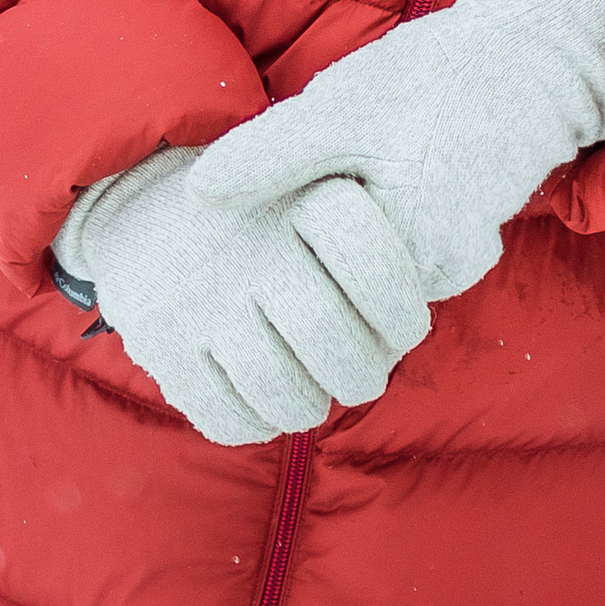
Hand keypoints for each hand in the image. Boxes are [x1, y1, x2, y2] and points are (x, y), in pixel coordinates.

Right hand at [53, 145, 431, 447]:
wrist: (139, 208)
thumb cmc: (266, 210)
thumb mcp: (319, 181)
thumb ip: (383, 221)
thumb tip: (465, 257)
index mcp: (295, 193)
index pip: (369, 254)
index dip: (400, 310)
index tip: (406, 329)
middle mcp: (244, 240)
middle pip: (327, 335)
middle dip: (360, 374)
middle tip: (363, 377)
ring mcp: (196, 295)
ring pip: (281, 390)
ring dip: (308, 407)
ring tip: (313, 396)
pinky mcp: (159, 344)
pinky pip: (229, 416)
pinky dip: (256, 424)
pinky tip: (263, 403)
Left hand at [194, 0, 604, 301]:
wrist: (541, 56)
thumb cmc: (441, 76)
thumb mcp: (342, 104)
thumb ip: (269, 152)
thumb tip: (195, 195)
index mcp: (407, 245)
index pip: (310, 262)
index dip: (294, 213)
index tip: (308, 171)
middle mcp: (439, 274)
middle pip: (339, 268)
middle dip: (325, 216)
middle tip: (343, 155)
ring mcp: (457, 264)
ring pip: (368, 256)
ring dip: (355, 210)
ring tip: (374, 150)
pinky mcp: (464, 245)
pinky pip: (399, 244)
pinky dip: (385, 207)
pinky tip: (398, 157)